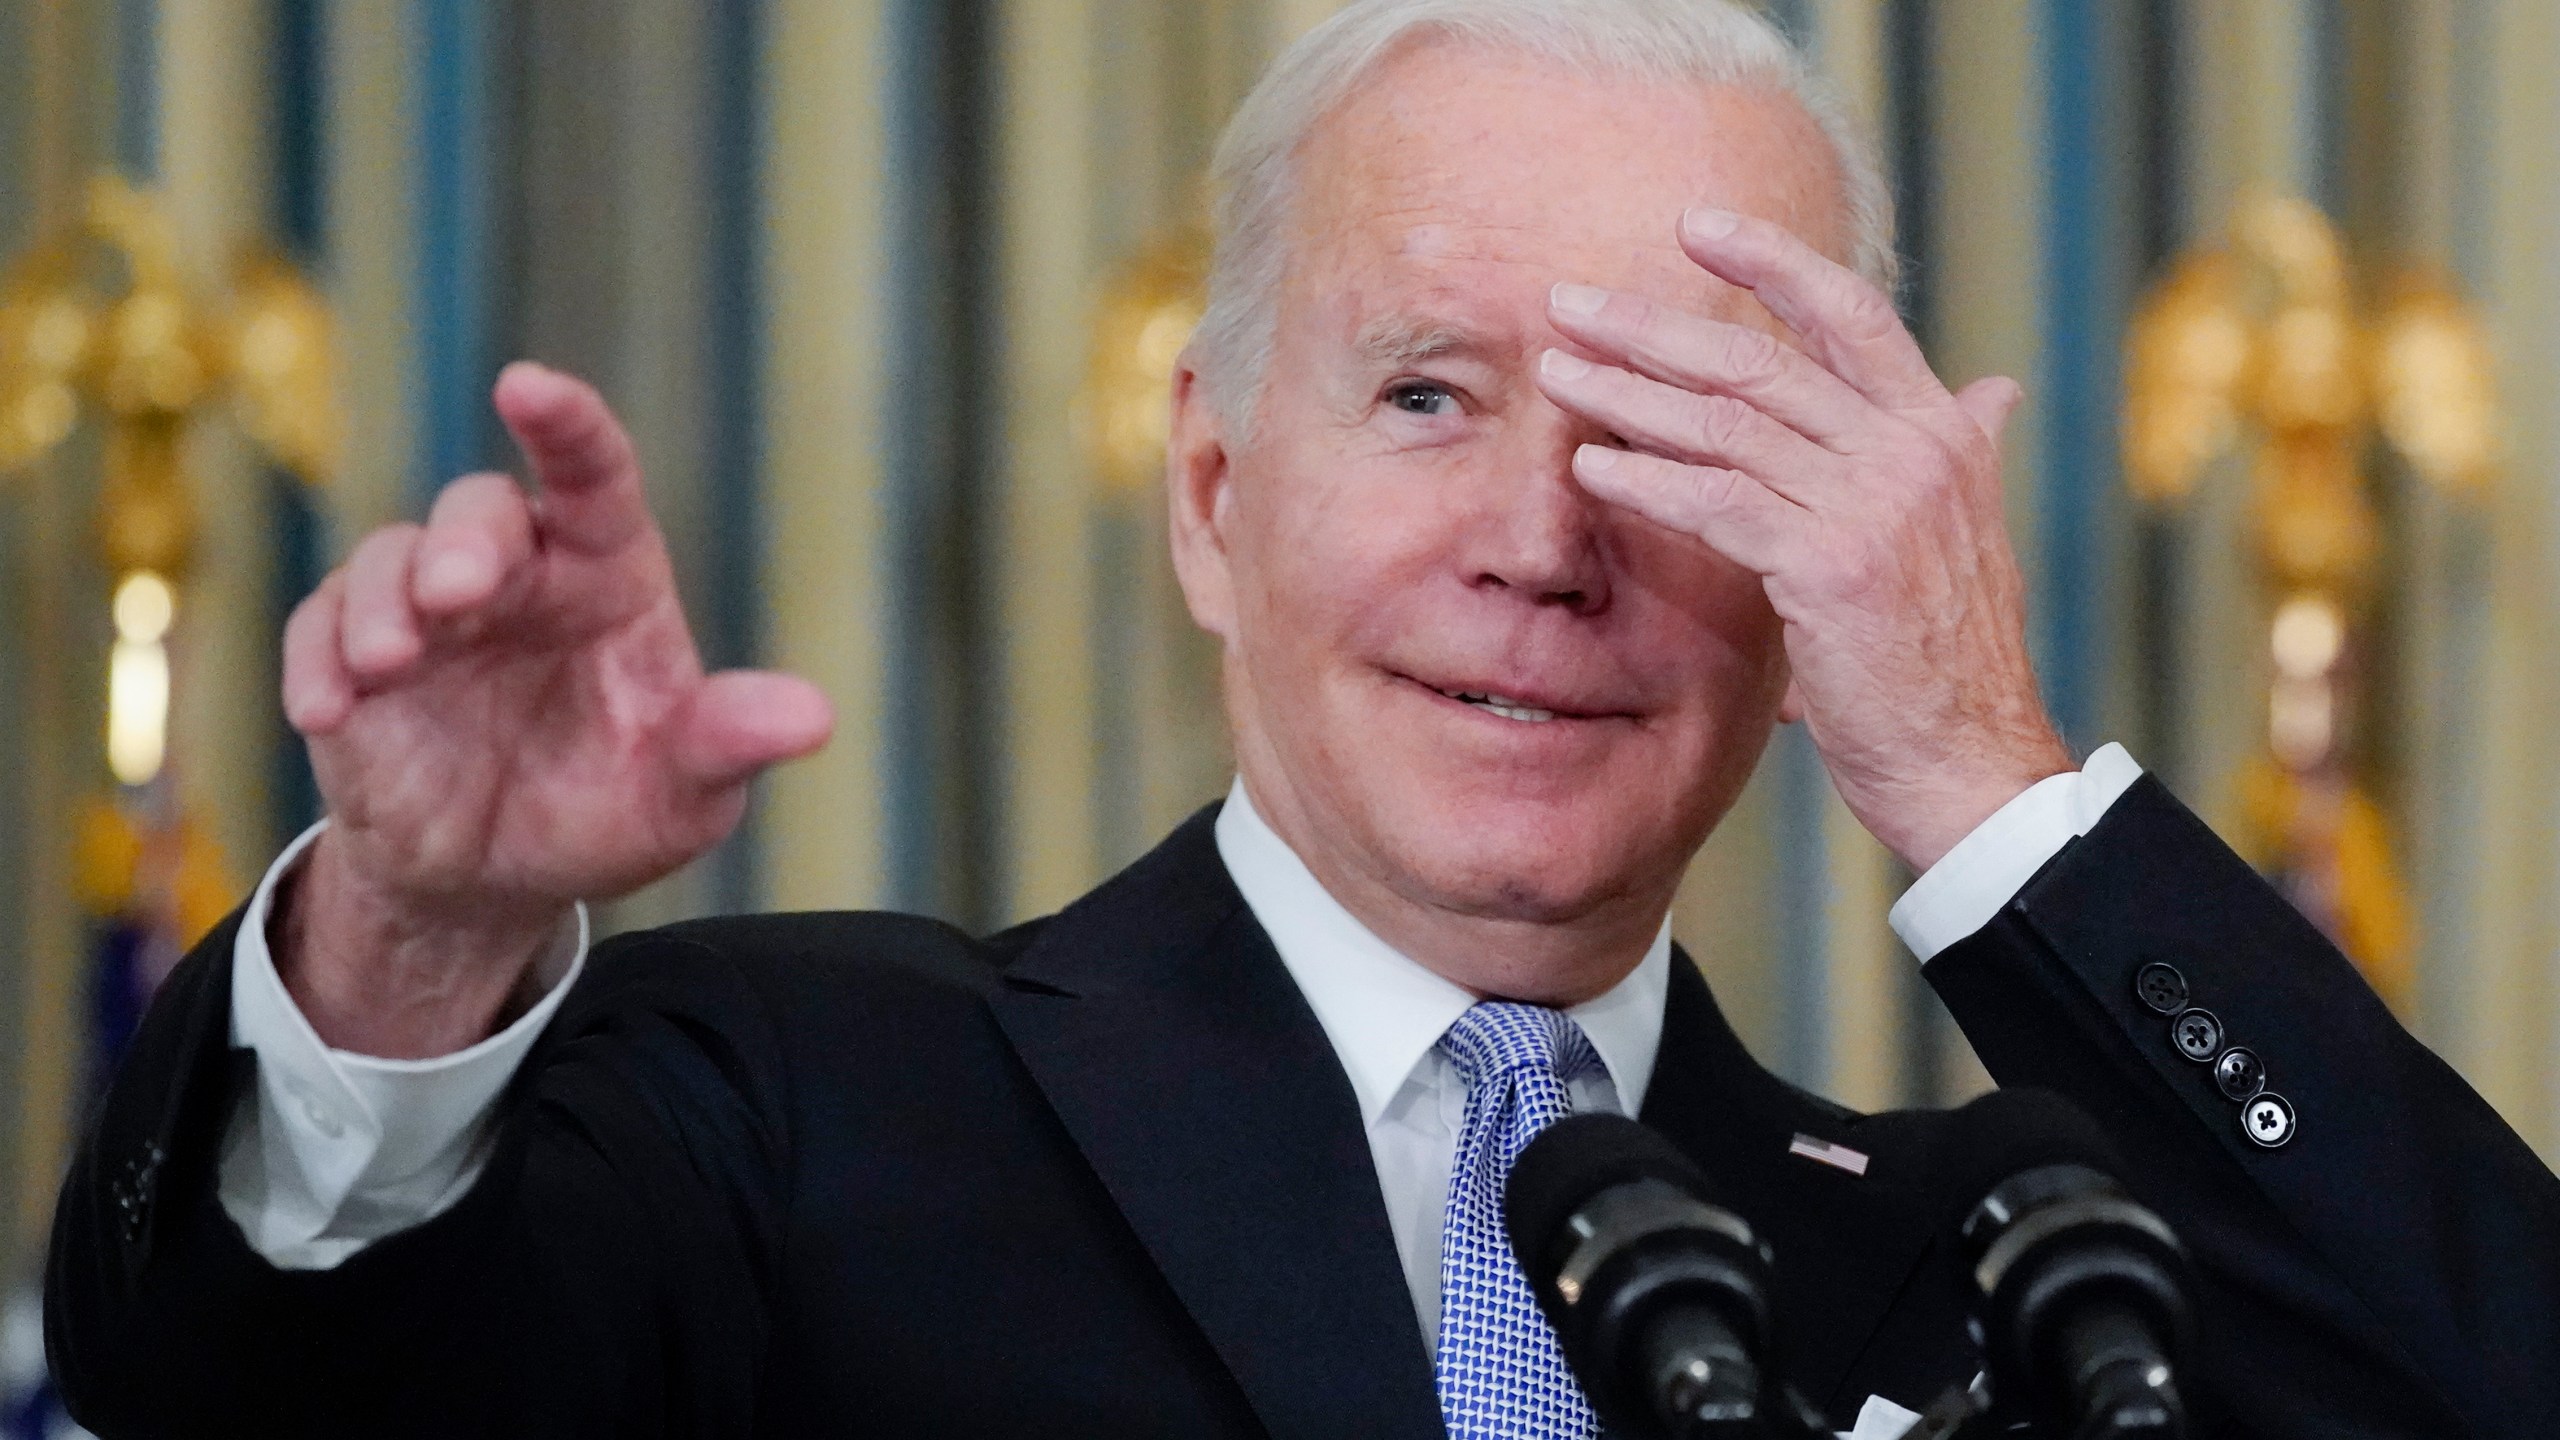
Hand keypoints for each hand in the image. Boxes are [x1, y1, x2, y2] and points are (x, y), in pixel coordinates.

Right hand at [277, 363, 832, 1054]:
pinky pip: (319, 631)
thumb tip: (813, 718)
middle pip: (481, 511)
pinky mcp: (350, 657)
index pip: (595, 475)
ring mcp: (425, 609)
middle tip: (458, 595)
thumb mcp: (685, 795)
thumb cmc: (605, 812)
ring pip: (388, 558)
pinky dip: (317, 663)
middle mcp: (517, 573)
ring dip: (380, 603)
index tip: (528, 387)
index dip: (566, 423)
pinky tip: (327, 713)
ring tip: (391, 662)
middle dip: (463, 543)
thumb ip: (730, 744)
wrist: (496, 881)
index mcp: (608, 574)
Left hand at [1534, 207, 2070, 872]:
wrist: (1972, 762)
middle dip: (1654, 327)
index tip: (1693, 227)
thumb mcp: (1968, 536)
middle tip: (1570, 302)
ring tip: (1559, 372)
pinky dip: (1647, 479)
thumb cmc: (1950, 660)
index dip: (1771, 261)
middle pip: (1763, 360)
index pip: (1850, 314)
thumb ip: (1962, 454)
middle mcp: (1911, 451)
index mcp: (1941, 432)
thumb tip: (1992, 391)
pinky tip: (1591, 466)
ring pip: (1728, 424)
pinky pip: (1717, 501)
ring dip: (1628, 394)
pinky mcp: (1828, 565)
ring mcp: (1872, 505)